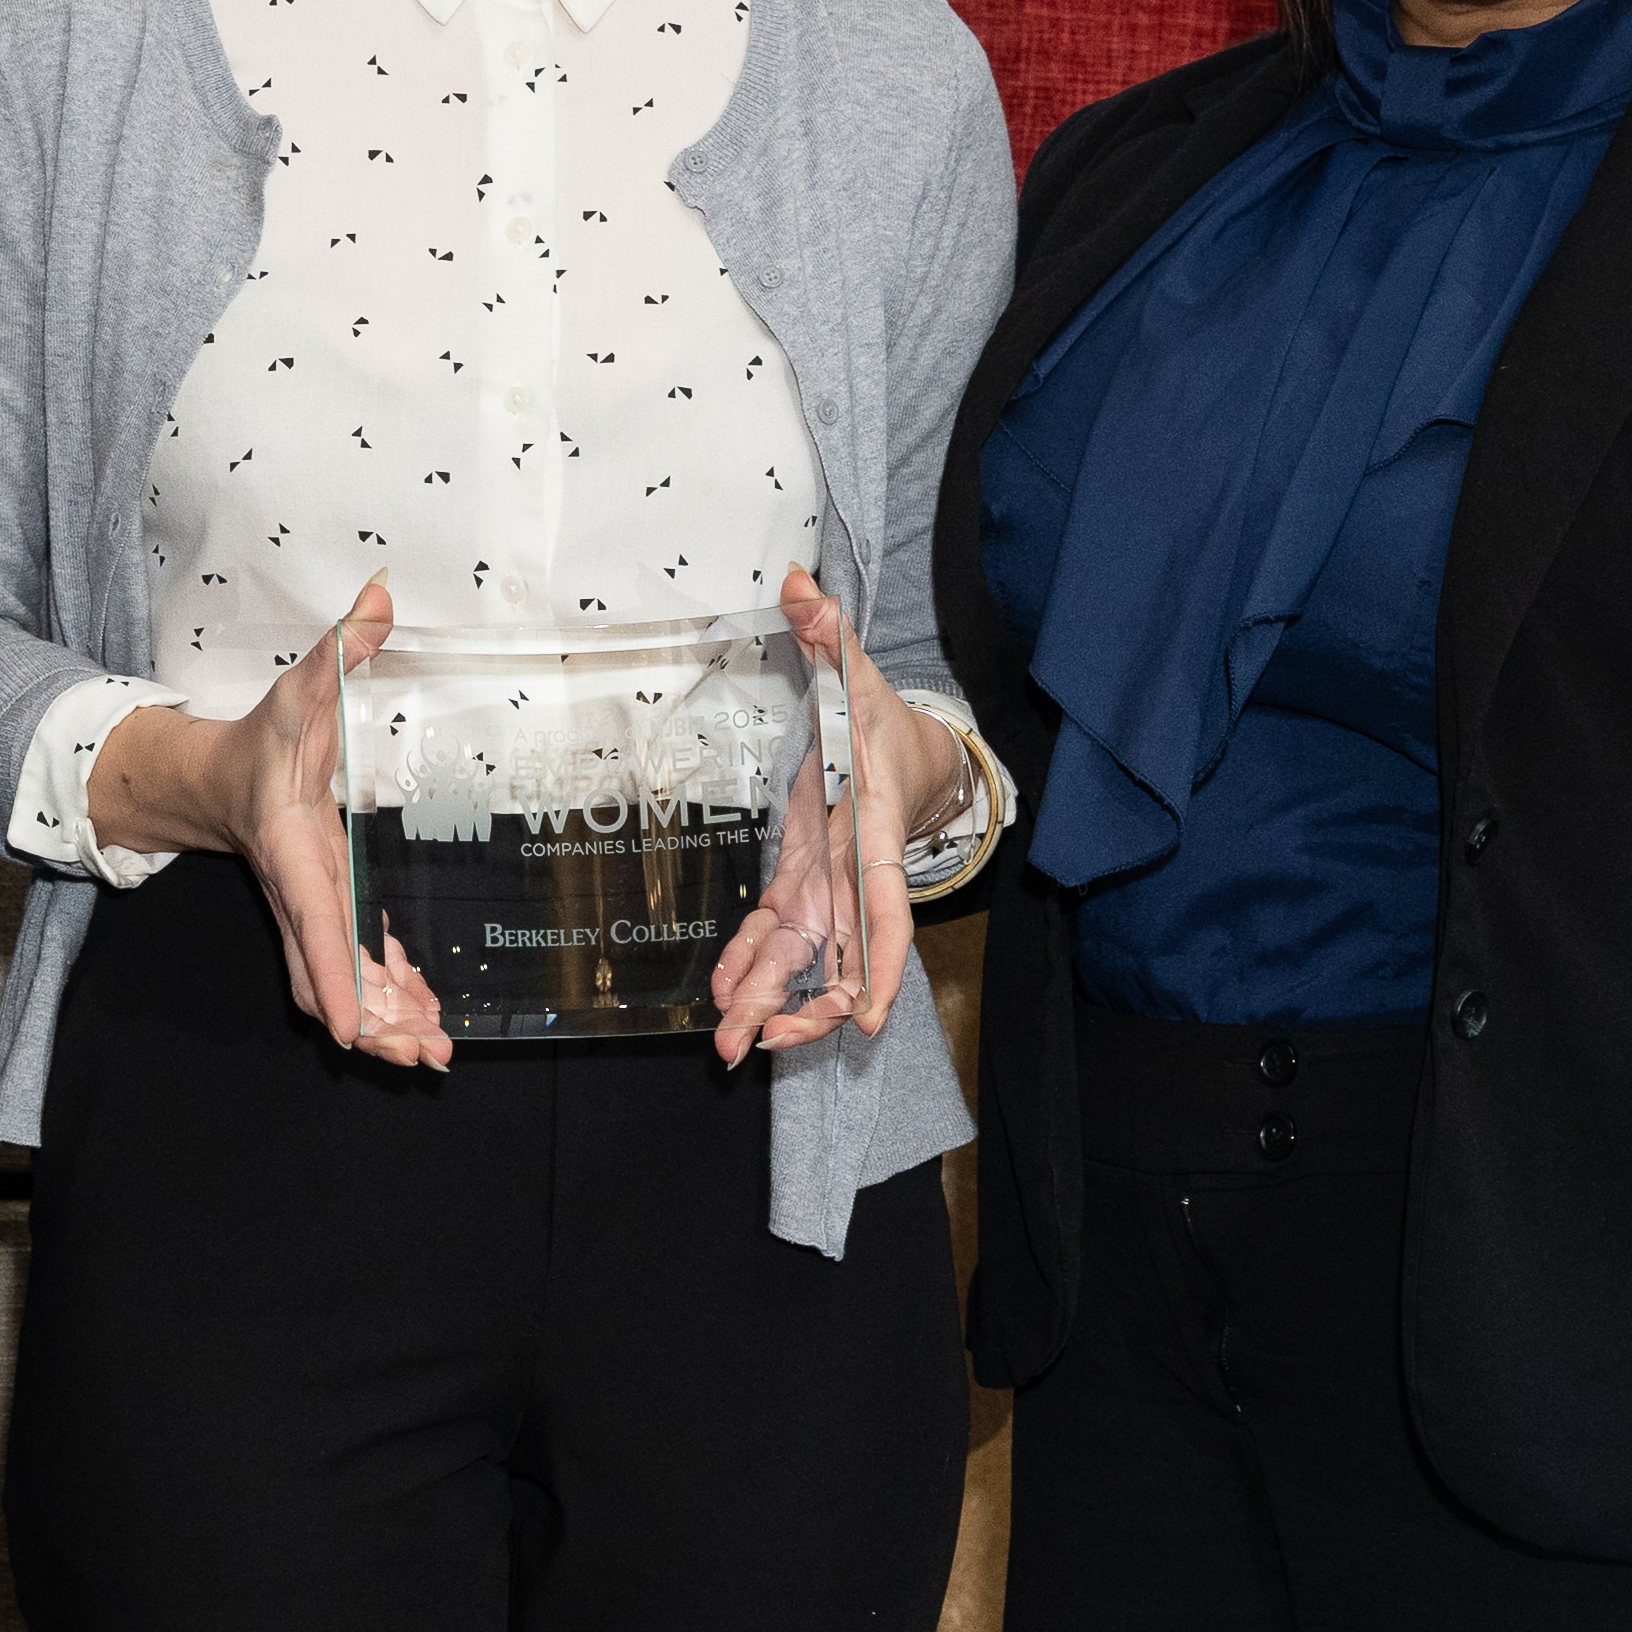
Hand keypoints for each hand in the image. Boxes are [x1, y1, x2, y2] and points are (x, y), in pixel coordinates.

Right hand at [84, 578, 449, 1071]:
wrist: (216, 778)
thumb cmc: (262, 738)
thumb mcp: (298, 688)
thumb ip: (339, 648)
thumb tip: (379, 594)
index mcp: (293, 850)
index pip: (313, 922)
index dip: (333, 975)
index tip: (349, 1028)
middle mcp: (300, 893)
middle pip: (327, 976)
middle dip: (372, 1021)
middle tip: (421, 1057)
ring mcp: (311, 912)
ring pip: (341, 985)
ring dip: (385, 1022)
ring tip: (432, 1055)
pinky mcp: (326, 916)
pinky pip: (353, 970)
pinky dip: (387, 999)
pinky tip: (426, 1022)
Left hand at [711, 572, 951, 1065]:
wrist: (909, 750)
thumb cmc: (885, 719)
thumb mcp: (859, 670)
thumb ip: (830, 631)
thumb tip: (799, 586)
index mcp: (871, 833)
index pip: (886, 912)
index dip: (879, 965)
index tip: (870, 1016)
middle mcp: (852, 874)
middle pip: (840, 956)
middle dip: (811, 1007)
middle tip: (766, 1042)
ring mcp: (827, 888)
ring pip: (805, 960)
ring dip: (772, 1002)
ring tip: (732, 1044)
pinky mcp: (803, 885)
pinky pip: (776, 939)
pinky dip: (752, 968)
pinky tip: (723, 998)